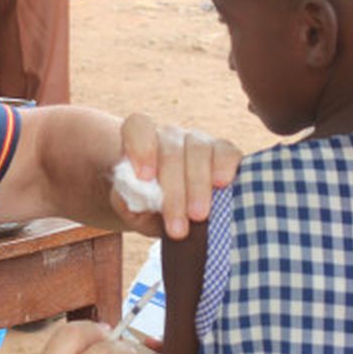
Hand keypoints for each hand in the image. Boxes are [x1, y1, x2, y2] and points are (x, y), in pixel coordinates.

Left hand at [115, 113, 240, 239]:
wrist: (174, 216)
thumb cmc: (149, 209)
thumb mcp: (132, 211)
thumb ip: (126, 202)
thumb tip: (130, 199)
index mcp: (141, 144)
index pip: (137, 127)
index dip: (141, 148)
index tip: (145, 177)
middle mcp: (169, 137)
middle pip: (170, 151)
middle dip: (174, 191)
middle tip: (177, 226)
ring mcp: (198, 141)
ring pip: (198, 151)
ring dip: (198, 186)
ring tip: (198, 216)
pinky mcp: (224, 151)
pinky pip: (227, 152)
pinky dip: (225, 167)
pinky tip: (222, 184)